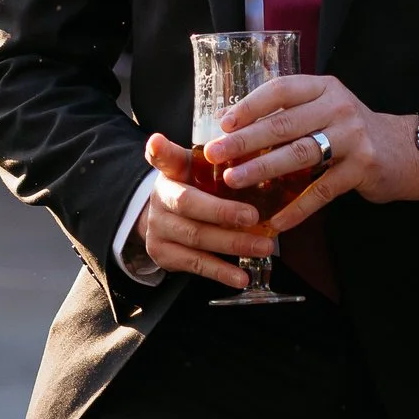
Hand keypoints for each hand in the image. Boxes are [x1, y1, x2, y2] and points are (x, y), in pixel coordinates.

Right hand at [132, 134, 277, 289]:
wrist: (167, 216)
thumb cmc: (195, 186)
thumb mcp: (200, 166)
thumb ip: (216, 156)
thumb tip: (248, 142)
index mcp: (169, 171)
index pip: (162, 157)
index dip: (160, 151)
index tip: (156, 143)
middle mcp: (159, 199)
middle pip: (188, 205)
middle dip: (222, 212)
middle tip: (254, 217)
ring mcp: (158, 229)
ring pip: (196, 238)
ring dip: (232, 244)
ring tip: (263, 247)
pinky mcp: (163, 255)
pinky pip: (195, 264)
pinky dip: (221, 272)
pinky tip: (242, 276)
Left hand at [204, 75, 418, 231]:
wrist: (406, 151)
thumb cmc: (353, 131)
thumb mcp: (326, 109)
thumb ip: (291, 114)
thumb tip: (234, 126)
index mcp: (324, 88)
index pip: (281, 90)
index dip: (250, 106)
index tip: (222, 123)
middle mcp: (339, 107)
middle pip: (284, 124)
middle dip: (245, 141)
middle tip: (215, 154)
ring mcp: (353, 138)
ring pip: (298, 154)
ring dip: (262, 169)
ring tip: (234, 181)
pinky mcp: (362, 168)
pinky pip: (321, 191)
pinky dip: (297, 208)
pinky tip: (276, 220)